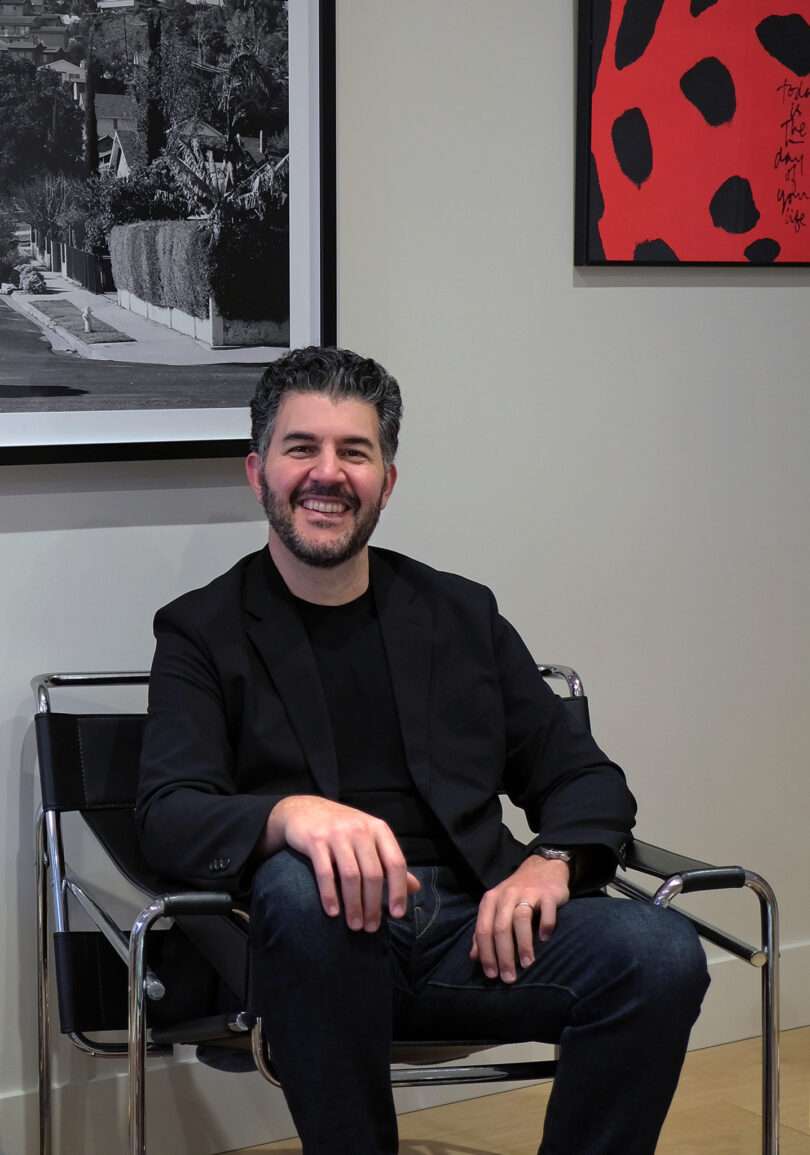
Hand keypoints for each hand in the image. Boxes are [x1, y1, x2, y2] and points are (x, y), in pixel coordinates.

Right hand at [264, 795, 419, 931]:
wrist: (305, 809)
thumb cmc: (343, 829)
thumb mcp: (370, 838)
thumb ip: (389, 862)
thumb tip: (415, 887)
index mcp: (378, 829)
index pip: (395, 862)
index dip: (398, 890)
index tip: (397, 915)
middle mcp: (360, 829)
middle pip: (373, 873)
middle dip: (373, 905)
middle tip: (371, 927)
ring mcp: (337, 834)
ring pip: (351, 876)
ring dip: (354, 905)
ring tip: (354, 925)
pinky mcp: (315, 841)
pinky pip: (325, 873)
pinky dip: (330, 895)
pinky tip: (333, 912)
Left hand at [469, 856, 569, 982]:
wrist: (543, 866)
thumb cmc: (517, 893)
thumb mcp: (497, 907)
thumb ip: (485, 930)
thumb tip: (474, 957)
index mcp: (491, 900)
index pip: (483, 929)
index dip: (486, 954)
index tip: (491, 975)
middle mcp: (507, 895)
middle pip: (501, 927)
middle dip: (504, 955)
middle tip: (509, 978)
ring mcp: (528, 892)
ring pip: (521, 919)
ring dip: (523, 944)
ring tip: (527, 964)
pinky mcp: (548, 893)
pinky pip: (546, 911)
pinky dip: (545, 925)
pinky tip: (545, 939)